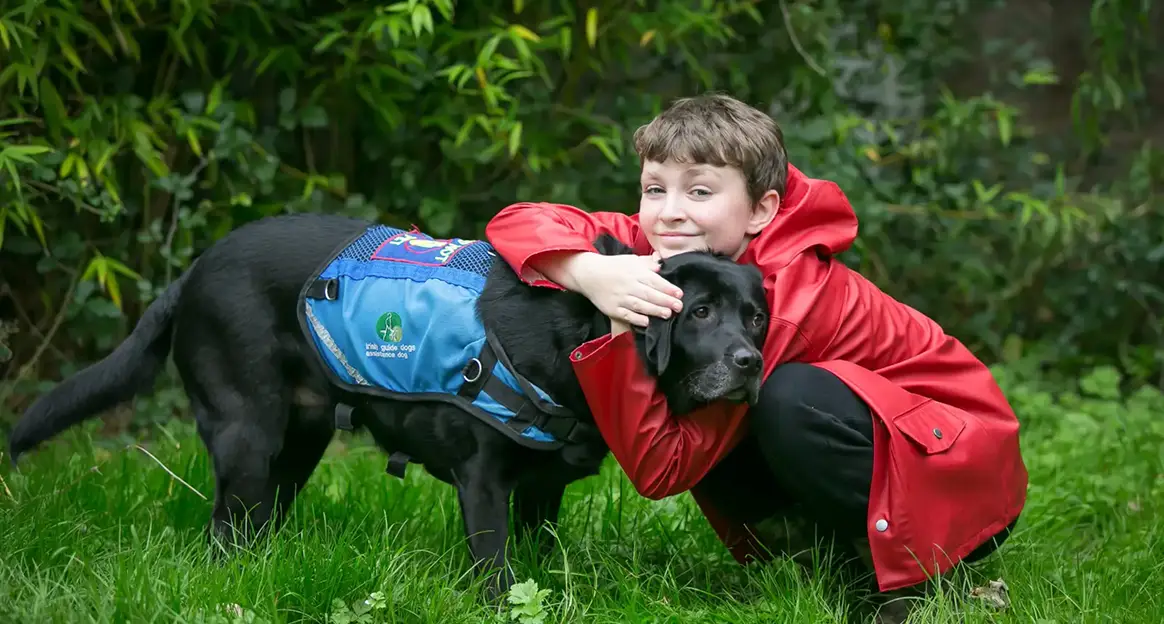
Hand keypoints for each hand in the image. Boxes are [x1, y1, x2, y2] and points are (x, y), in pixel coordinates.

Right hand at [562, 252, 683, 327]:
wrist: (588, 274)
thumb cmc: (613, 267)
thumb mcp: (631, 260)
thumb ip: (647, 263)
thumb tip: (661, 266)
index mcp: (635, 272)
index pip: (654, 281)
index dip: (668, 288)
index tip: (679, 294)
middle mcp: (628, 285)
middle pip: (649, 294)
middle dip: (665, 300)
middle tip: (679, 306)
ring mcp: (620, 298)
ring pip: (640, 305)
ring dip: (655, 310)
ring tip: (667, 314)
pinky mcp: (613, 309)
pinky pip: (627, 315)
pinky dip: (637, 319)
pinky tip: (647, 322)